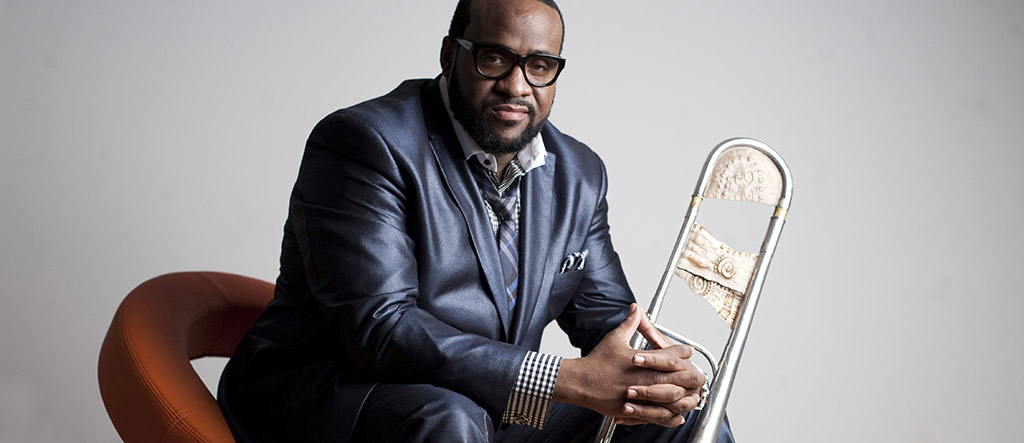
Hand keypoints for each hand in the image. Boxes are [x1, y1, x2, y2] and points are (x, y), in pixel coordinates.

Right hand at [552, 304, 704, 426]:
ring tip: (690, 395)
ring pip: (675, 399)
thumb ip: (631, 324)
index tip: (687, 353)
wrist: (581, 382)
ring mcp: (643, 396)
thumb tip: (636, 309)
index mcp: (646, 359)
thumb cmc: (597, 362)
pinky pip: (661, 416)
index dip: (684, 352)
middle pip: (683, 377)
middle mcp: (647, 378)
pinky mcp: (637, 410)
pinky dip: (672, 416)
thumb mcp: (616, 338)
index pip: (676, 353)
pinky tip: (676, 414)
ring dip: (685, 397)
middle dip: (692, 375)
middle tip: (697, 375)